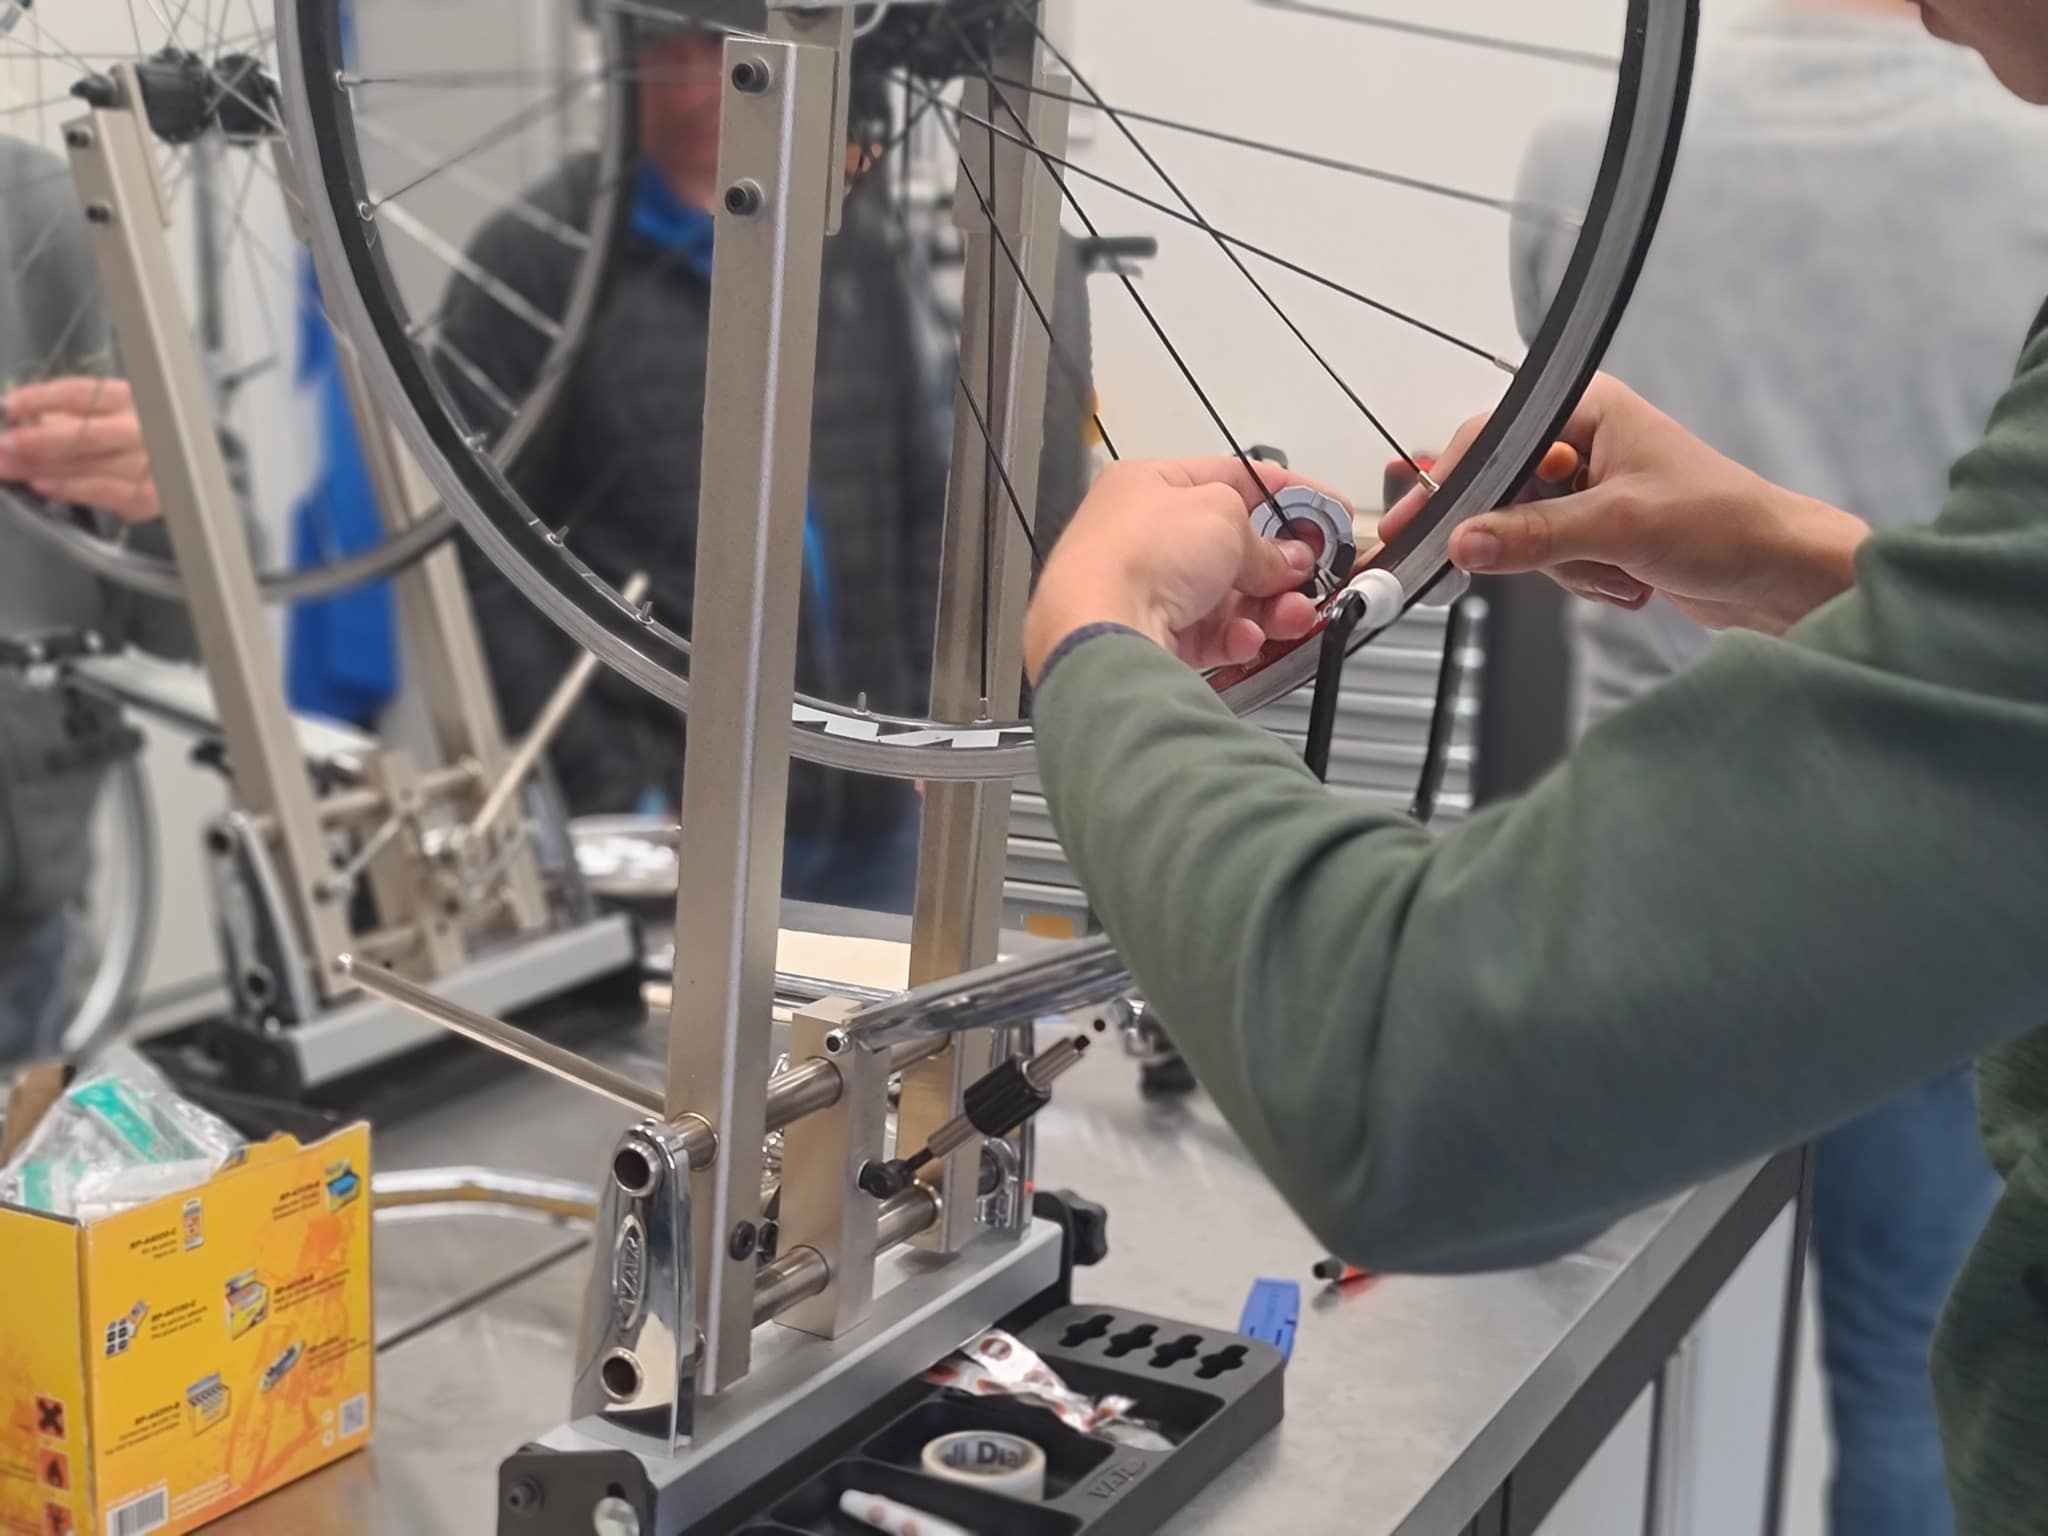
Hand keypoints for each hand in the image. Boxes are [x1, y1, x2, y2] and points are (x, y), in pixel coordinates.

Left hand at [0, 376, 160, 523]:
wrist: (175, 468)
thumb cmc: (122, 437)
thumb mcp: (98, 413)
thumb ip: (62, 414)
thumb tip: (17, 420)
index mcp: (127, 399)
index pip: (81, 394)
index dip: (41, 399)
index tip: (8, 405)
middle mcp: (144, 429)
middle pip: (88, 434)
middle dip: (41, 440)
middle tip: (4, 445)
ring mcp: (150, 464)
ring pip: (92, 466)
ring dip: (43, 468)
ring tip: (8, 468)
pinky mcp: (148, 496)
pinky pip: (105, 494)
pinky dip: (71, 490)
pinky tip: (43, 486)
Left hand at [1023, 458, 1327, 680]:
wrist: (1099, 629)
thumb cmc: (1141, 553)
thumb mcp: (1224, 518)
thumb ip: (1264, 539)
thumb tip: (1287, 560)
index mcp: (1149, 485)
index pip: (1232, 479)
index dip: (1287, 494)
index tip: (1327, 512)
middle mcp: (1141, 536)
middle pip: (1229, 546)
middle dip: (1277, 563)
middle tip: (1313, 572)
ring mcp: (1143, 589)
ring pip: (1223, 596)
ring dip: (1267, 606)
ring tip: (1294, 614)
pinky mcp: (1149, 638)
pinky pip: (1206, 636)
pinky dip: (1234, 637)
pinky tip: (1248, 639)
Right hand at [1382, 376, 1869, 634]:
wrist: (1779, 575)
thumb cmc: (1728, 524)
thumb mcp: (1620, 526)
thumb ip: (1534, 535)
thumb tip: (1466, 542)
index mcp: (1587, 408)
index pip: (1491, 437)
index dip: (1452, 484)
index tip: (1420, 527)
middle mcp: (1584, 441)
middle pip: (1501, 493)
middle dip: (1532, 539)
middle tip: (1565, 555)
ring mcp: (1588, 490)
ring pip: (1522, 535)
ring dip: (1568, 566)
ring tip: (1620, 567)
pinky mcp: (1595, 531)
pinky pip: (1550, 561)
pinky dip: (1583, 580)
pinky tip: (1628, 579)